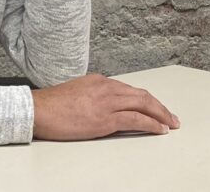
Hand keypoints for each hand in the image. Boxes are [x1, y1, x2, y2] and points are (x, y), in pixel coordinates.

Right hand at [31, 74, 179, 139]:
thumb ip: (94, 96)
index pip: (130, 90)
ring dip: (160, 115)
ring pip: (143, 104)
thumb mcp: (77, 92)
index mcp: (99, 81)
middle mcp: (106, 88)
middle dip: (160, 106)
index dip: (147, 99)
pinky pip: (135, 119)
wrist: (38, 110)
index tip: (155, 107)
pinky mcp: (104, 119)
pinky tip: (159, 129)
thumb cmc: (52, 105)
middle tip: (171, 117)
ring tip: (170, 124)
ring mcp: (106, 102)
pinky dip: (151, 124)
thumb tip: (105, 107)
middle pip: (141, 95)